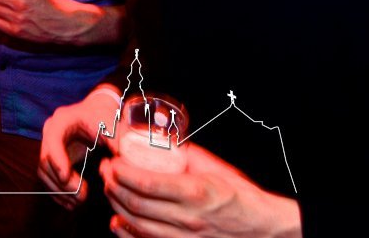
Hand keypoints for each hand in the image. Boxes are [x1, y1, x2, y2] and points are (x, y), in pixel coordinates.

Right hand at [39, 87, 121, 207]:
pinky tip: (71, 203)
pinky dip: (57, 193)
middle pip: (45, 160)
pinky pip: (48, 178)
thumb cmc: (105, 117)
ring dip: (58, 191)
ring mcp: (49, 146)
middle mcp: (50, 133)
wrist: (98, 112)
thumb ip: (117, 141)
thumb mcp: (111, 124)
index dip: (57, 160)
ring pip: (44, 172)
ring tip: (78, 202)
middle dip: (61, 182)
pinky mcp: (53, 159)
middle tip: (81, 196)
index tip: (67, 178)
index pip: (52, 140)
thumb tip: (123, 164)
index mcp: (62, 120)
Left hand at [100, 143, 301, 237]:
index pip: (146, 183)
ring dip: (115, 205)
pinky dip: (125, 233)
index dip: (122, 172)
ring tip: (110, 189)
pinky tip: (117, 221)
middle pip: (135, 204)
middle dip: (113, 185)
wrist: (260, 228)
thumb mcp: (213, 168)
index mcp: (195, 192)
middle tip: (107, 172)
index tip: (113, 162)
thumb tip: (155, 140)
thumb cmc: (238, 195)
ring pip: (135, 224)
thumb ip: (183, 154)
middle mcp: (187, 219)